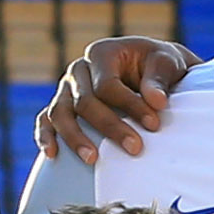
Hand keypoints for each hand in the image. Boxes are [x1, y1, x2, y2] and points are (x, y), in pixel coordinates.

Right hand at [34, 38, 197, 163]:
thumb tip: (157, 101)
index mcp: (102, 53)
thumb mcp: (167, 63)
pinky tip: (53, 154)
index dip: (130, 106)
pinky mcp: (61, 106)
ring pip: (60, 113)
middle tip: (136, 149)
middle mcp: (79, 69)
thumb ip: (159, 79)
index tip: (154, 125)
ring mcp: (66, 88)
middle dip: (110, 127)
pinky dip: (45, 137)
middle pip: (84, 102)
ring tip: (93, 160)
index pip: (108, 85)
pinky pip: (46, 120)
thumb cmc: (158, 67)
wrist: (150, 72)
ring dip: (74, 138)